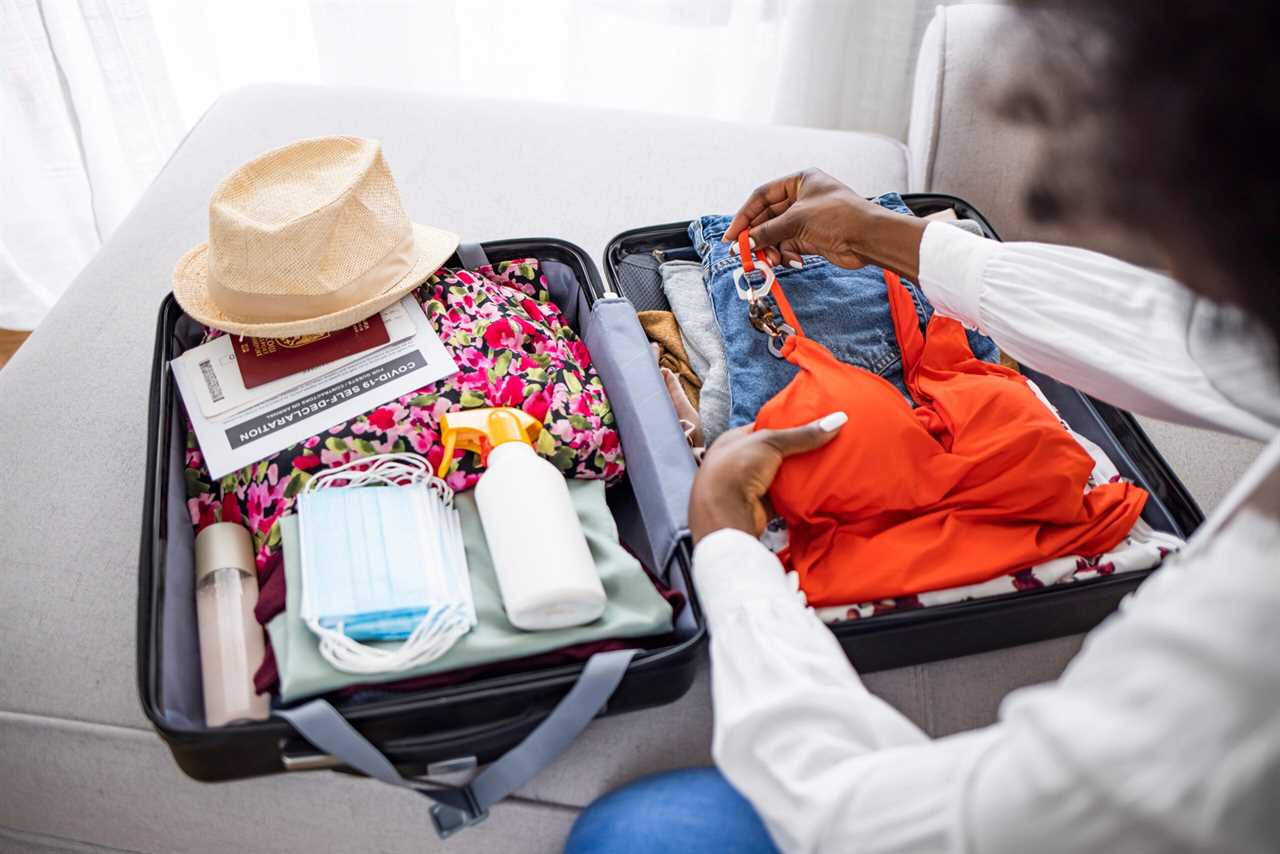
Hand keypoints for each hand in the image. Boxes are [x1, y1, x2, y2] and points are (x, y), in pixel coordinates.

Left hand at [689, 412, 847, 542]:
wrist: (724, 515)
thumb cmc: (738, 468)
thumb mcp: (770, 442)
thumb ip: (803, 434)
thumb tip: (839, 419)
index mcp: (735, 440)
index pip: (766, 428)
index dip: (789, 425)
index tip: (814, 423)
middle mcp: (740, 462)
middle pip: (777, 453)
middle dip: (799, 451)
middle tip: (827, 443)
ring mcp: (750, 485)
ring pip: (782, 475)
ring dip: (801, 473)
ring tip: (830, 462)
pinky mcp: (762, 505)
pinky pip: (785, 496)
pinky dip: (799, 493)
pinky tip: (820, 486)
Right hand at [723, 168, 925, 279]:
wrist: (870, 238)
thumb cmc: (840, 216)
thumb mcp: (798, 220)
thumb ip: (768, 231)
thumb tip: (744, 244)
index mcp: (800, 181)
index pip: (762, 196)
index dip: (744, 216)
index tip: (732, 235)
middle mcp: (802, 198)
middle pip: (767, 218)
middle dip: (757, 237)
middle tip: (743, 254)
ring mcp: (806, 219)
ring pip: (776, 235)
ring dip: (771, 249)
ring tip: (770, 261)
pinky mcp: (812, 238)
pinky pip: (789, 246)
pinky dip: (787, 255)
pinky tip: (793, 262)